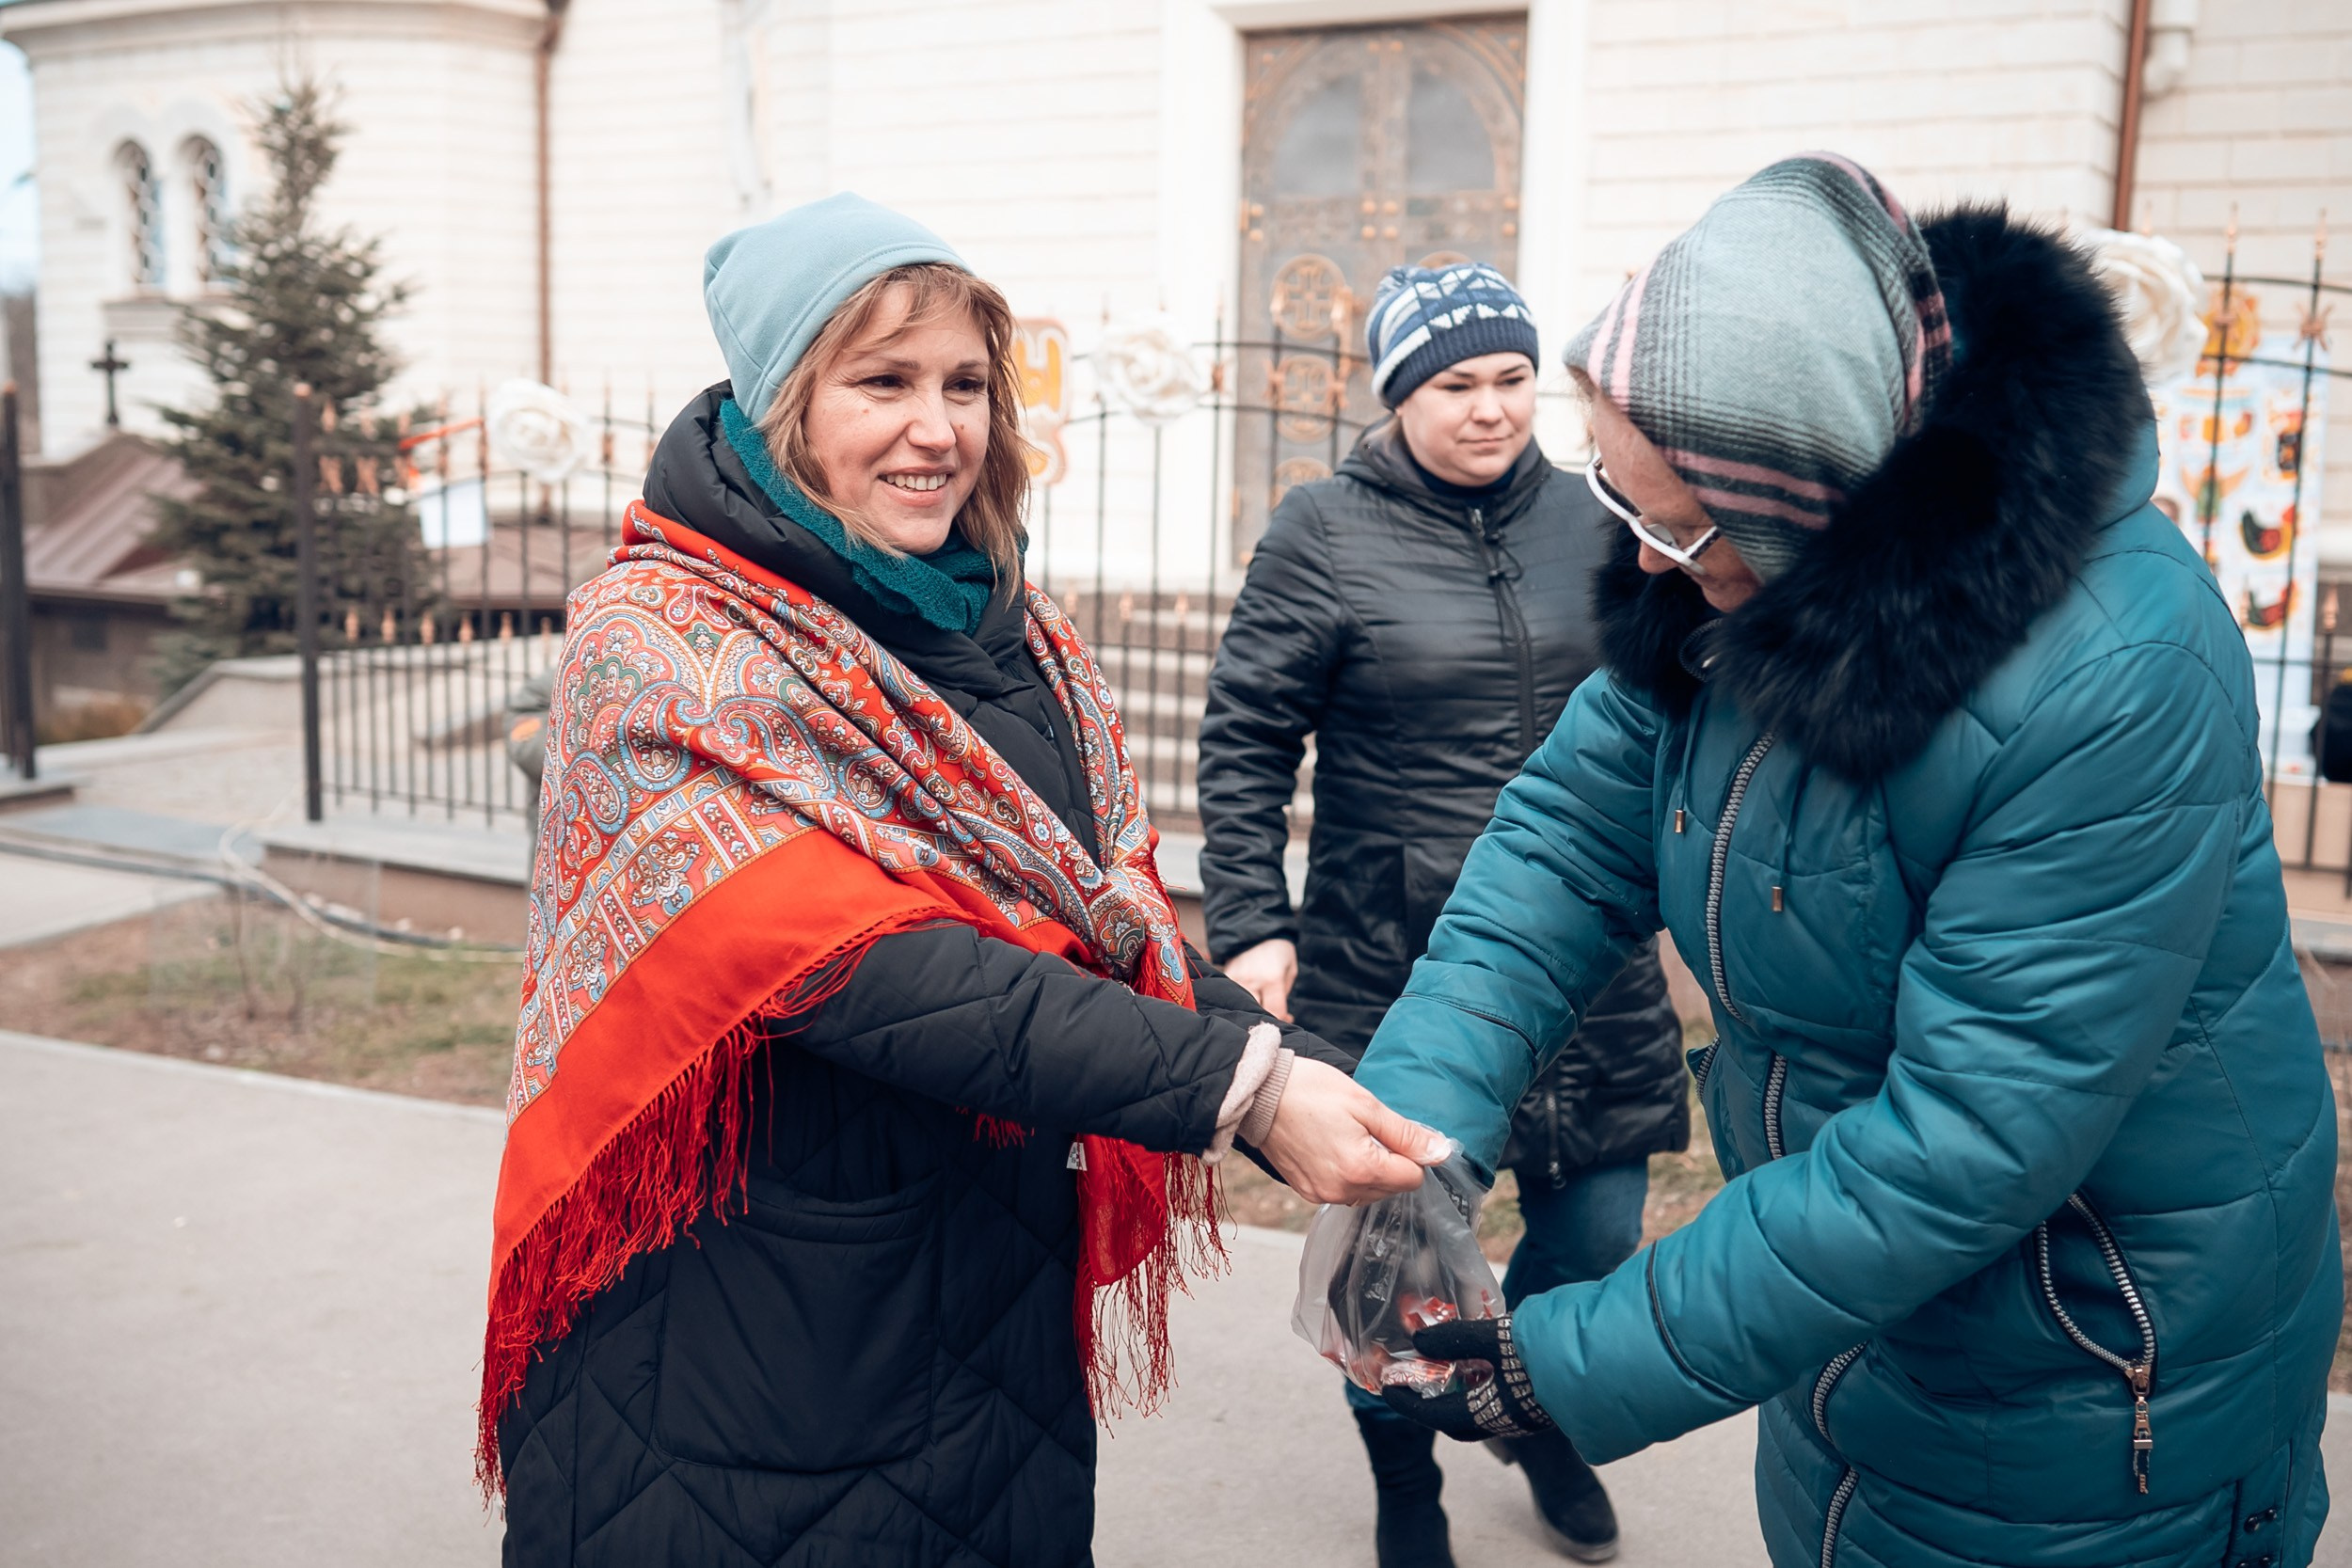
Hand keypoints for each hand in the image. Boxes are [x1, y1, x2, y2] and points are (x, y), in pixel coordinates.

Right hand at [1221, 938, 1295, 1021]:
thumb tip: (1281, 1016)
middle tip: (1273, 1012)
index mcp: (1272, 979)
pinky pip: (1232, 996)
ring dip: (1252, 1009)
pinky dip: (1239, 1001)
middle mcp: (1253, 980)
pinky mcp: (1226, 976)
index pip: (1275, 1012)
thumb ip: (1284, 995)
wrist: (1256, 930)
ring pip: (1242, 1007)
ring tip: (1261, 1003)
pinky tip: (1247, 996)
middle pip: (1257, 1012)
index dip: (1282, 1019)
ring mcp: (1237, 979)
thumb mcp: (1290, 971)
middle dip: (1266, 1017)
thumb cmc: (1279, 952)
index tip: (1286, 1017)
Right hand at [1257, 1057, 1446, 1203]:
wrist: (1259, 1095)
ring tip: (1347, 1136)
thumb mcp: (1365, 1104)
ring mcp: (1322, 1194)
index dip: (1410, 1152)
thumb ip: (1406, 1133)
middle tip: (1366, 1129)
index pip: (1413, 1178)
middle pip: (1392, 1187)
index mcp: (1361, 1169)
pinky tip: (1332, 1147)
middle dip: (1390, 1161)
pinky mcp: (1307, 1192)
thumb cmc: (1310, 1092)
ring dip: (1369, 1169)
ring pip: (1369, 1191)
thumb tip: (1440, 1152)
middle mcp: (1342, 1191)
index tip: (1392, 1130)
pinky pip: (1343, 1191)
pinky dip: (1346, 1174)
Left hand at [1378, 1315, 1555, 1440]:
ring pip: (1481, 1412)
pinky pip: (1500, 1402)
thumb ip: (1458, 1338)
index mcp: (1490, 1414)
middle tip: (1415, 1381)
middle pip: (1457, 1422)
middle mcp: (1506, 1423)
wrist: (1609, 1364)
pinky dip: (1482, 1386)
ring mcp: (1526, 1416)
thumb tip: (1419, 1341)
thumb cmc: (1550, 1355)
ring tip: (1446, 1365)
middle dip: (1431, 1405)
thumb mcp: (1498, 1338)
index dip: (1408, 1404)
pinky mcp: (1542, 1405)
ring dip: (1459, 1394)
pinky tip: (1484, 1361)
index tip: (1387, 1388)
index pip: (1436, 1416)